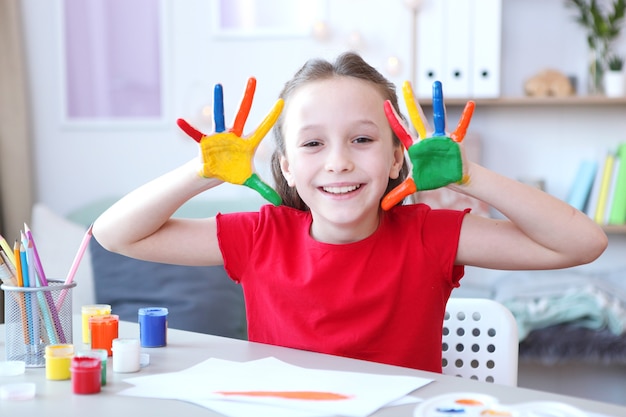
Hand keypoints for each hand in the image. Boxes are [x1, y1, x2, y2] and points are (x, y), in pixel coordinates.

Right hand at [177, 77, 283, 205]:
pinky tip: (180, 121)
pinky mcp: (206, 142)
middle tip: (253, 79)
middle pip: (242, 113)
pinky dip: (188, 128)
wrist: (211, 175)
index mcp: (246, 143)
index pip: (262, 128)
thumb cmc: (229, 173)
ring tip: (218, 86)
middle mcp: (234, 135)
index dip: (271, 116)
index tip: (281, 102)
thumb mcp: (248, 181)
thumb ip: (263, 188)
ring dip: (219, 102)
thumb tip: (277, 200)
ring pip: (220, 116)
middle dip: (248, 97)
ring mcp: (219, 136)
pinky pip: (195, 134)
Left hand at [381, 81, 474, 210]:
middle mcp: (426, 138)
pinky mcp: (454, 141)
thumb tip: (381, 208)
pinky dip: (466, 117)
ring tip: (437, 83)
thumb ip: (397, 194)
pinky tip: (470, 104)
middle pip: (416, 117)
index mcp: (415, 146)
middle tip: (405, 83)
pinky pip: (461, 127)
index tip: (383, 103)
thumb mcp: (413, 185)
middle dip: (410, 101)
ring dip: (438, 100)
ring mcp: (440, 138)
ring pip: (439, 116)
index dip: (392, 118)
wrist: (453, 178)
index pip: (400, 130)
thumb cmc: (434, 178)